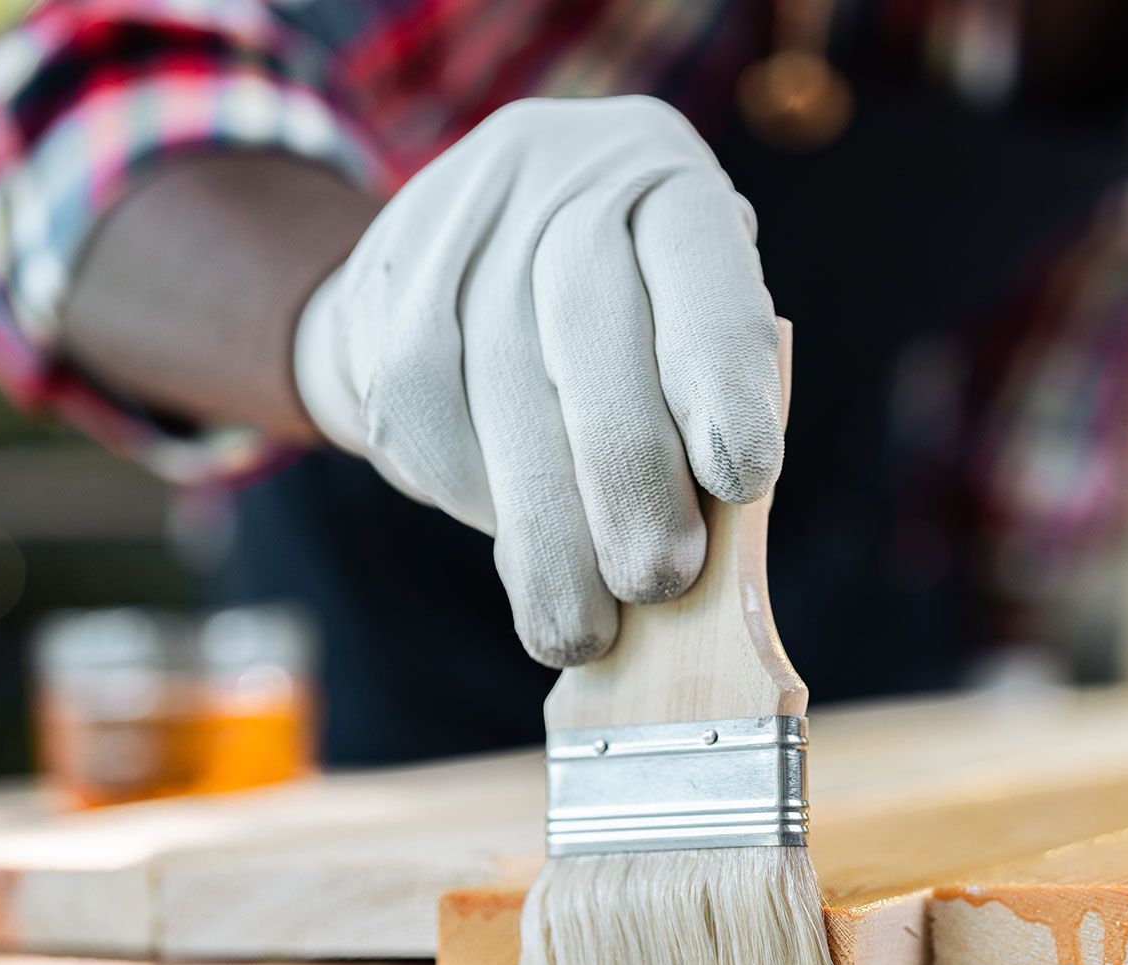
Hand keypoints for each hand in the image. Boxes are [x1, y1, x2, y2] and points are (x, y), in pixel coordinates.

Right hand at [294, 96, 783, 666]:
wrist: (462, 251)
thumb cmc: (623, 320)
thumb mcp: (683, 326)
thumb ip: (702, 402)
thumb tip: (713, 535)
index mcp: (666, 180)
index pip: (702, 272)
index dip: (721, 377)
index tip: (744, 482)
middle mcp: (561, 180)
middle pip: (587, 325)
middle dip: (628, 472)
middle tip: (657, 580)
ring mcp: (462, 223)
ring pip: (495, 386)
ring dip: (544, 526)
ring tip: (583, 622)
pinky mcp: (383, 287)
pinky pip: (424, 412)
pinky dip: (473, 499)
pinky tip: (515, 543)